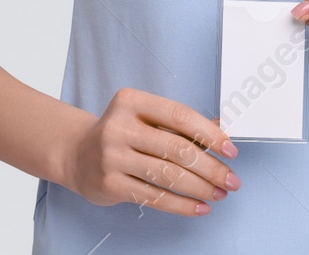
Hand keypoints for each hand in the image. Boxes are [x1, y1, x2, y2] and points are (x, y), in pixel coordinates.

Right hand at [62, 87, 241, 216]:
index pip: (179, 115)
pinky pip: (154, 197)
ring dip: (200, 188)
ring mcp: (112, 156)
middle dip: (211, 167)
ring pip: (168, 176)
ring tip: (219, 193)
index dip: (209, 133)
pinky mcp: (110, 184)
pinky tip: (198, 207)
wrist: (77, 153)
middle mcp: (119, 127)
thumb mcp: (145, 117)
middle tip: (231, 179)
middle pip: (176, 149)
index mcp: (131, 101)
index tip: (230, 150)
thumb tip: (221, 131)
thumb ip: (179, 123)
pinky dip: (181, 205)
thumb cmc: (121, 133)